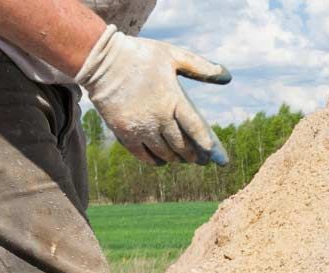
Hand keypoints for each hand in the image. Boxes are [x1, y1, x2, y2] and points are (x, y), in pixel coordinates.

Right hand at [77, 26, 230, 166]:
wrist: (100, 60)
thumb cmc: (140, 55)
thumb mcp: (173, 55)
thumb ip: (200, 68)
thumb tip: (227, 77)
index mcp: (172, 99)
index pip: (196, 129)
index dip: (207, 145)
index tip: (216, 156)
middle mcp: (158, 117)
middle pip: (181, 145)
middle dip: (194, 155)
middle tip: (202, 160)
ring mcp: (140, 127)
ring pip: (165, 153)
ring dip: (176, 158)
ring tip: (183, 158)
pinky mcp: (124, 133)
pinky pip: (144, 156)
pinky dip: (156, 161)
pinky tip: (162, 160)